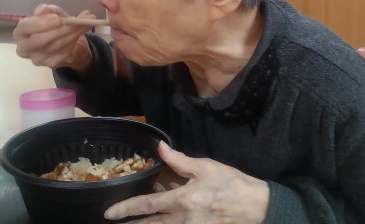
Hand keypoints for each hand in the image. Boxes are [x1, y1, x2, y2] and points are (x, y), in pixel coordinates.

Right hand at [13, 4, 93, 72]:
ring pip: (55, 45)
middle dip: (59, 30)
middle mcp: (25, 48)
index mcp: (21, 33)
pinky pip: (65, 51)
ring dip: (72, 32)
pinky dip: (76, 38)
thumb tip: (46, 9)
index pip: (24, 28)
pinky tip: (83, 30)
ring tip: (85, 22)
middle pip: (39, 40)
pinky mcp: (52, 64)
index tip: (57, 18)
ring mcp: (38, 59)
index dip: (40, 23)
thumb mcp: (54, 14)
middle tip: (75, 21)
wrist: (70, 45)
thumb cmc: (55, 27)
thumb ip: (50, 11)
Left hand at [104, 141, 268, 223]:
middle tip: (113, 223)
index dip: (126, 209)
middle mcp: (182, 220)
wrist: (255, 206)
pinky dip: (162, 223)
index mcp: (183, 200)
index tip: (109, 213)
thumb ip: (179, 160)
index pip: (147, 205)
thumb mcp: (205, 167)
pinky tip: (159, 219)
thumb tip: (160, 148)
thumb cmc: (230, 183)